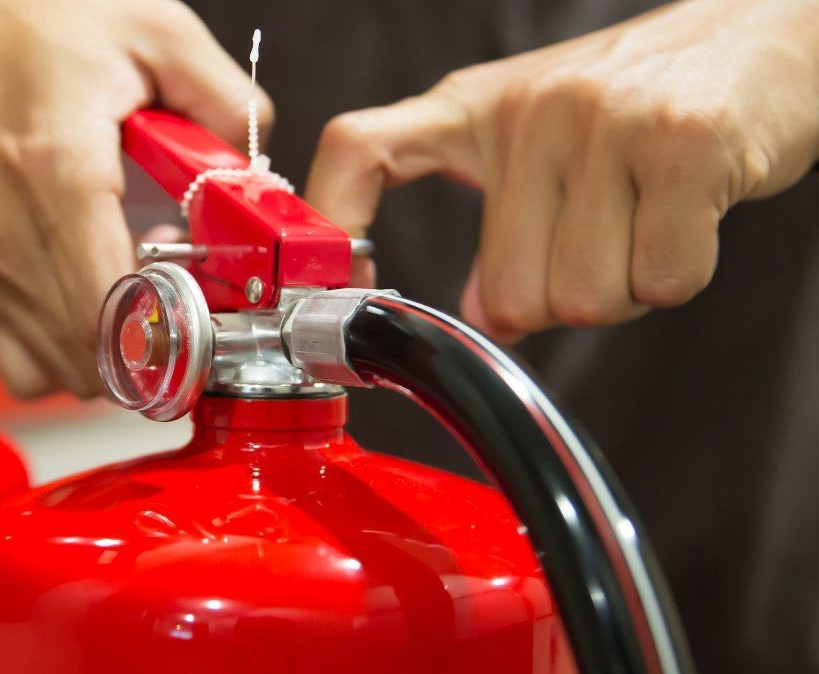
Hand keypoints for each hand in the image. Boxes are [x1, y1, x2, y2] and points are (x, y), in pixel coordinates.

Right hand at [0, 0, 263, 397]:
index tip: (207, 316)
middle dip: (150, 350)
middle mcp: (4, 229)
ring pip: (49, 368)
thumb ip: (225, 102)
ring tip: (139, 300)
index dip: (168, 336)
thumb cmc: (36, 13)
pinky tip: (90, 299)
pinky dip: (59, 349)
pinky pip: (14, 352)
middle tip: (187, 307)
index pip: (108, 311)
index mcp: (56, 172)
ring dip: (107, 355)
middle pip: (84, 355)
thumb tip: (257, 174)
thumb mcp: (155, 32)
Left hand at [306, 0, 818, 341]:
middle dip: (564, 301)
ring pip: (586, 299)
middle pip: (511, 295)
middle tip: (604, 242)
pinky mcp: (684, 146)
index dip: (333, 218)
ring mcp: (604, 124)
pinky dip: (679, 276)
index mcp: (473, 107)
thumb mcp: (539, 136)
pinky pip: (661, 280)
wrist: (766, 35)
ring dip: (627, 289)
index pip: (359, 147)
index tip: (341, 280)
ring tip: (647, 222)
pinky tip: (689, 219)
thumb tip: (479, 316)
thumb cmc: (646, 97)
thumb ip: (499, 222)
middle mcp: (528, 111)